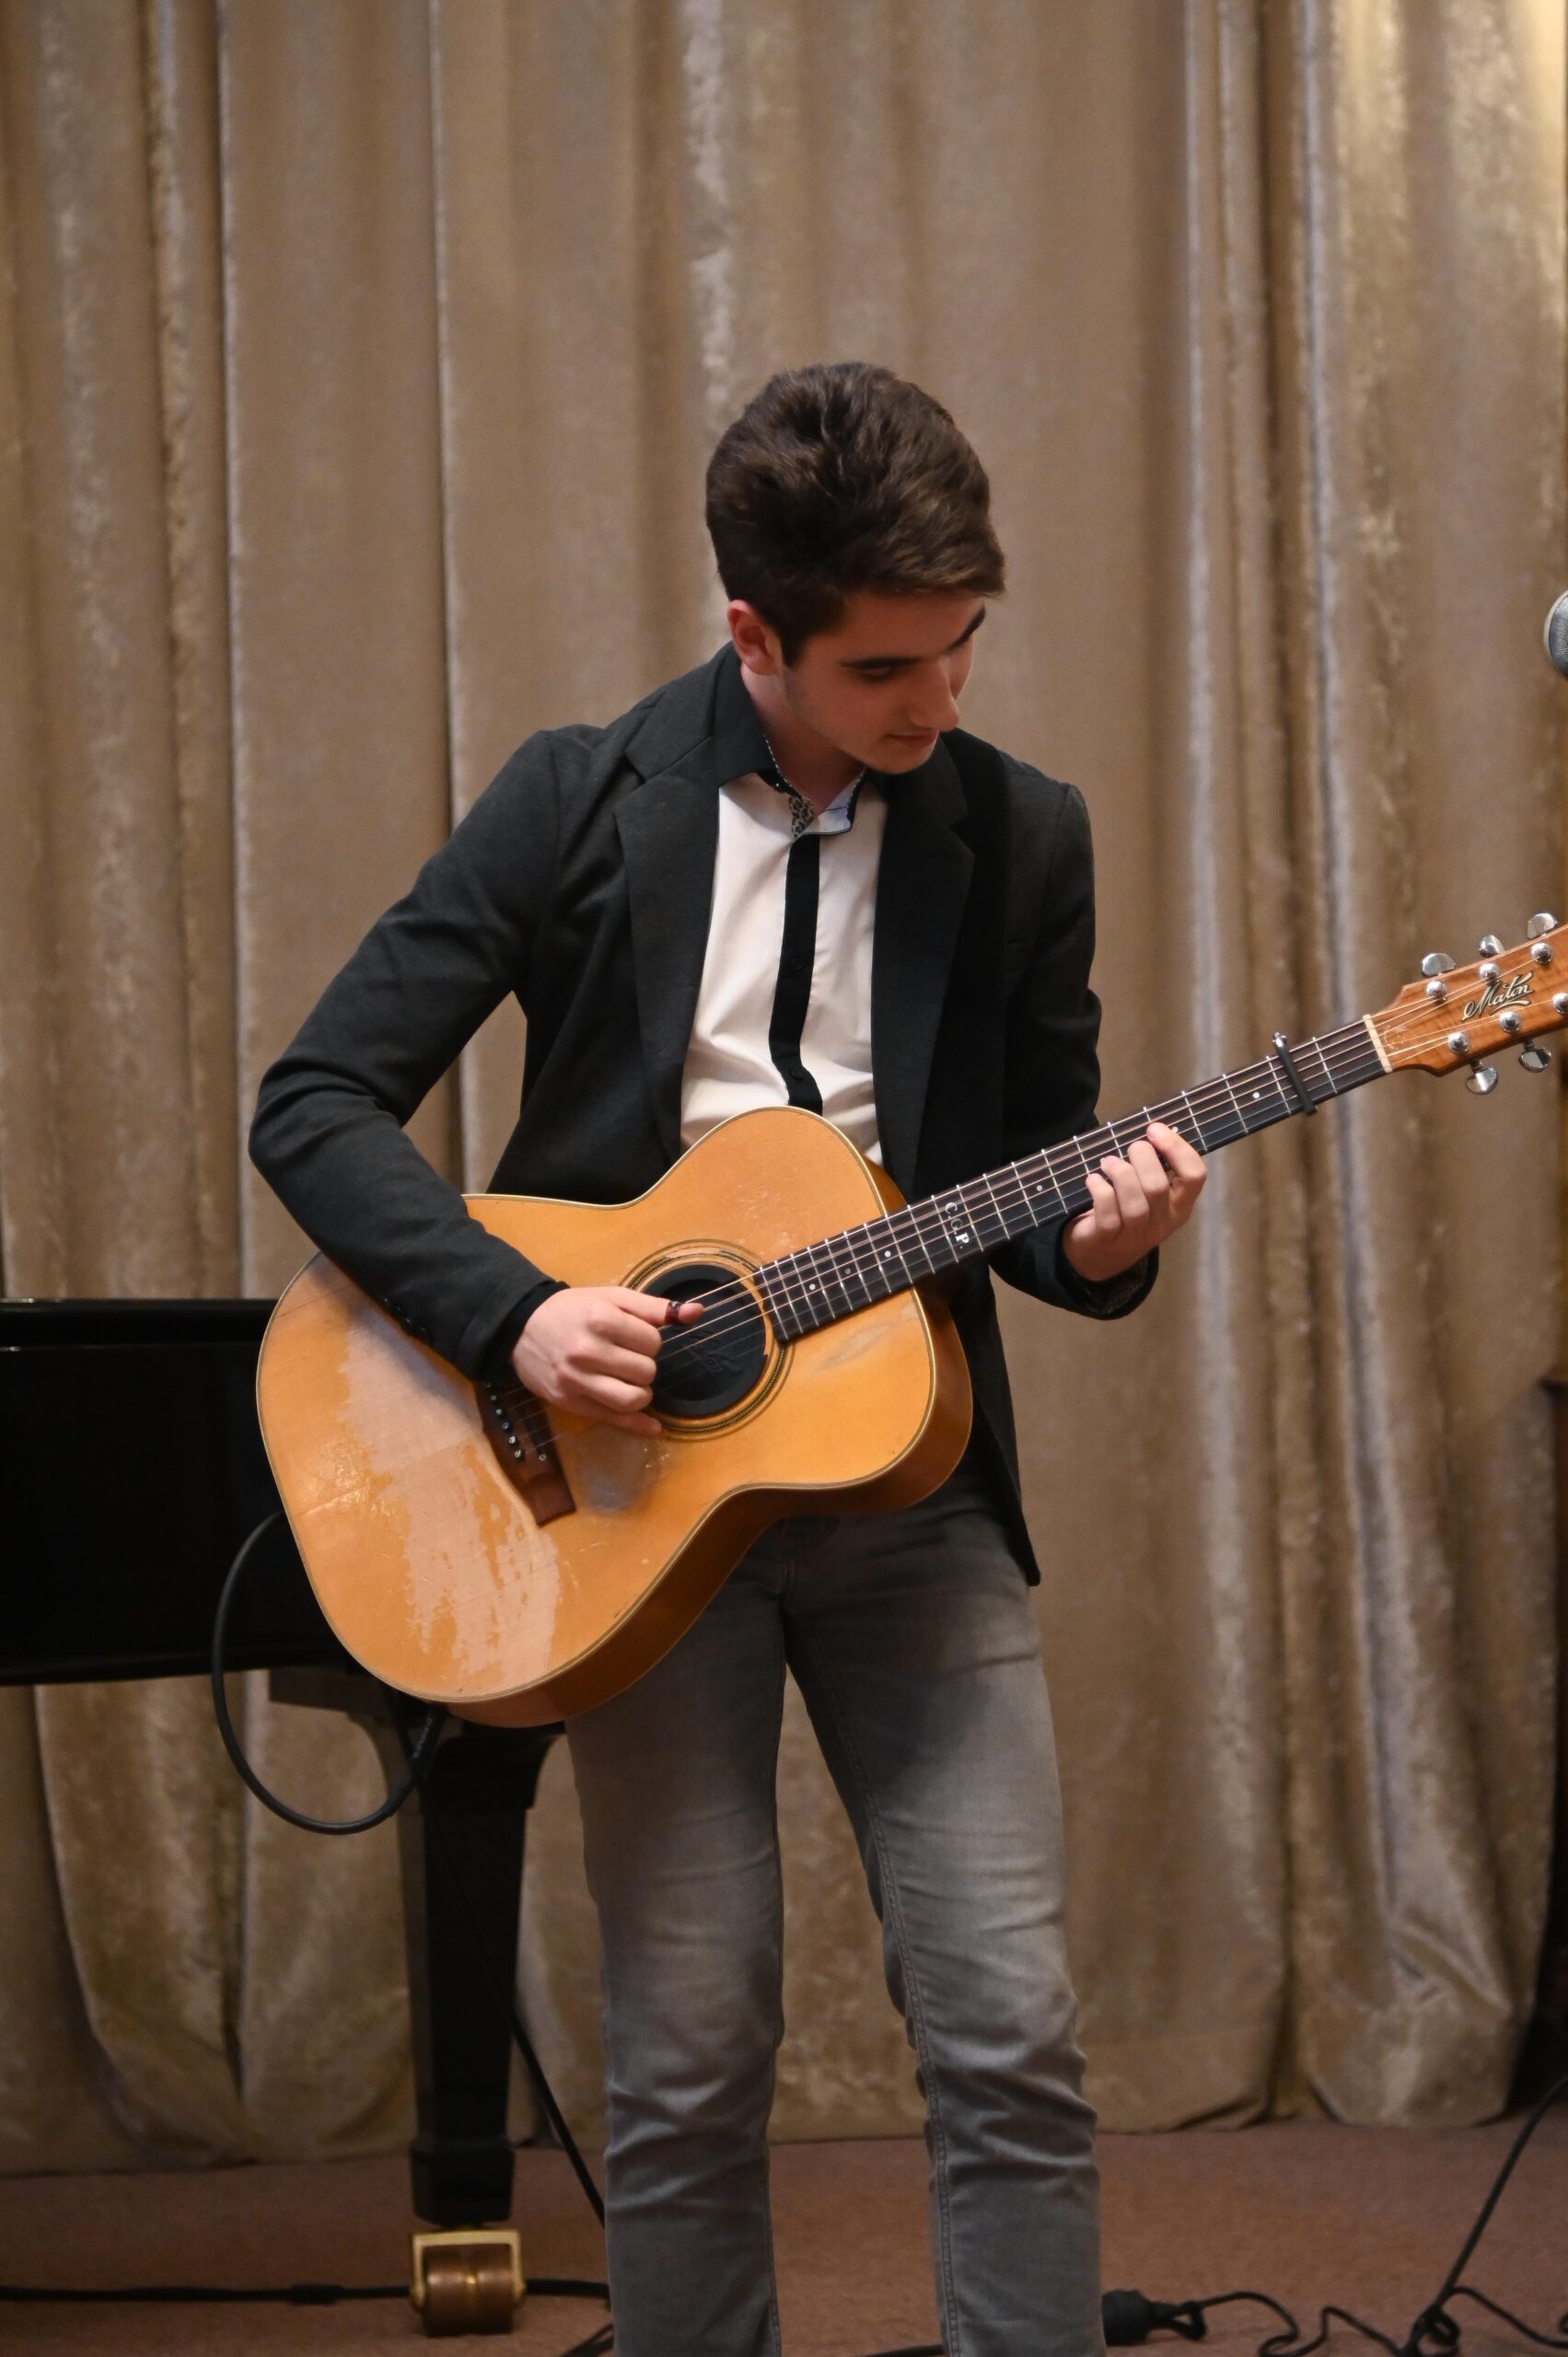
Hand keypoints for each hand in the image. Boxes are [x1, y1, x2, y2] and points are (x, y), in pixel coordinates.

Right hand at [510, 1286, 700, 1435]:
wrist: (521, 1327)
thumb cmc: (573, 1310)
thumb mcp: (612, 1298)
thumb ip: (655, 1306)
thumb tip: (696, 1313)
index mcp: (601, 1318)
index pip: (652, 1342)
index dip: (650, 1341)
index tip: (634, 1338)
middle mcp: (587, 1350)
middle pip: (646, 1371)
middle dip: (644, 1365)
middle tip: (628, 1358)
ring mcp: (576, 1380)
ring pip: (633, 1399)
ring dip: (641, 1393)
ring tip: (631, 1382)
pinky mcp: (570, 1402)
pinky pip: (613, 1419)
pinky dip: (638, 1426)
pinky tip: (653, 1427)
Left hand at [1061, 1119, 1206, 1285]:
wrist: (1100, 1256)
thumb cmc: (1127, 1212)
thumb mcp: (1150, 1194)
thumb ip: (1155, 1167)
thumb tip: (1152, 1129)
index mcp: (1180, 1206)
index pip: (1195, 1176)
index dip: (1177, 1148)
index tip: (1155, 1129)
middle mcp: (1163, 1222)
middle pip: (1158, 1187)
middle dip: (1142, 1158)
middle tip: (1129, 1148)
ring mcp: (1136, 1234)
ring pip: (1134, 1202)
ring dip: (1119, 1173)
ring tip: (1108, 1162)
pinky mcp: (1108, 1238)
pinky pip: (1107, 1212)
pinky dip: (1099, 1190)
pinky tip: (1093, 1179)